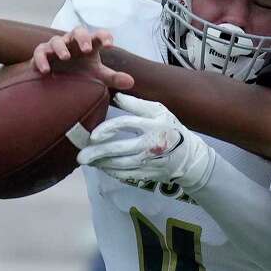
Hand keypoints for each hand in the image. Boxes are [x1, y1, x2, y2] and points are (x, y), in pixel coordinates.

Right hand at [31, 26, 133, 89]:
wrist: (58, 79)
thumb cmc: (80, 73)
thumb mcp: (97, 76)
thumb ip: (113, 78)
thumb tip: (130, 81)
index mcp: (89, 45)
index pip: (99, 36)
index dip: (104, 36)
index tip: (110, 45)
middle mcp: (73, 43)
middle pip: (78, 31)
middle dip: (82, 38)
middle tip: (86, 49)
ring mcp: (57, 47)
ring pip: (57, 40)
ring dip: (61, 47)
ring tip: (66, 57)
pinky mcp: (43, 54)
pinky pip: (40, 52)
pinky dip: (42, 59)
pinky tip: (46, 70)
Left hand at [77, 93, 214, 189]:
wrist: (190, 157)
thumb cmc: (171, 129)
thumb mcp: (159, 112)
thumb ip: (137, 104)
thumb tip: (116, 96)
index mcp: (153, 125)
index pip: (125, 125)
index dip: (107, 129)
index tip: (93, 135)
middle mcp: (151, 145)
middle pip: (119, 149)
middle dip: (97, 153)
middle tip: (80, 156)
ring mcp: (150, 162)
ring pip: (120, 165)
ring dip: (101, 163)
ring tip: (87, 161)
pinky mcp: (149, 175)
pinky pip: (126, 175)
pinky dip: (112, 172)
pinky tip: (102, 167)